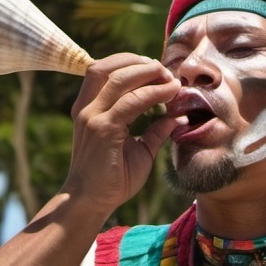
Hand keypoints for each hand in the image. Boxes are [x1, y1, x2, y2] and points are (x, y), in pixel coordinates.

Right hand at [61, 53, 180, 214]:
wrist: (91, 202)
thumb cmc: (113, 178)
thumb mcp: (140, 149)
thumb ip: (156, 130)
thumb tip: (178, 116)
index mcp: (89, 108)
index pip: (105, 70)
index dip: (132, 63)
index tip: (158, 71)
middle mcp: (87, 108)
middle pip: (108, 66)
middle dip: (140, 63)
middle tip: (166, 72)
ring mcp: (92, 117)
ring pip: (119, 78)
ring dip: (148, 73)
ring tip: (170, 80)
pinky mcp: (103, 130)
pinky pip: (131, 102)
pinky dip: (153, 94)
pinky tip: (170, 95)